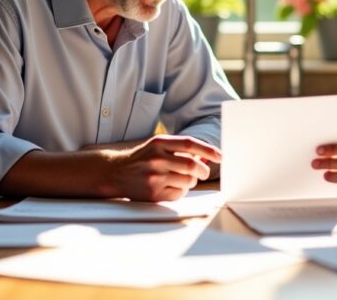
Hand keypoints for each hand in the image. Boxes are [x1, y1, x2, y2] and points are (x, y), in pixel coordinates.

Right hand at [105, 135, 221, 201]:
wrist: (115, 173)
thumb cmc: (143, 158)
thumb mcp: (158, 146)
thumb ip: (180, 149)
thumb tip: (206, 157)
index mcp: (159, 143)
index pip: (189, 144)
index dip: (208, 150)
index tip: (220, 156)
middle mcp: (156, 158)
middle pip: (191, 165)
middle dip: (203, 170)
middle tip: (204, 172)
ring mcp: (154, 177)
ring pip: (187, 181)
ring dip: (191, 182)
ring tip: (184, 179)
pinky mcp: (153, 193)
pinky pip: (179, 194)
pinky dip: (181, 191)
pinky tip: (172, 187)